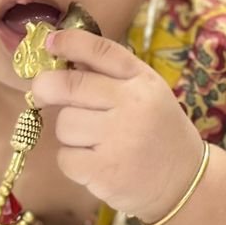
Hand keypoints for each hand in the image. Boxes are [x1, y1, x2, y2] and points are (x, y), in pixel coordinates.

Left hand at [31, 27, 204, 223]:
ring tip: (93, 141)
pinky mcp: (104, 171)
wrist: (184, 182)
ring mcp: (118, 140)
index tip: (49, 42)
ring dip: (70, 132)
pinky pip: (65, 157)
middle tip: (41, 93)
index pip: (101, 51)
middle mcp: (132, 105)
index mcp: (143, 81)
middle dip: (46, 87)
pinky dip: (73, 161)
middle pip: (68, 85)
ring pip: (64, 124)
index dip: (69, 42)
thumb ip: (112, 76)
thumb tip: (65, 58)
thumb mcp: (148, 94)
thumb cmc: (158, 133)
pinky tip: (94, 162)